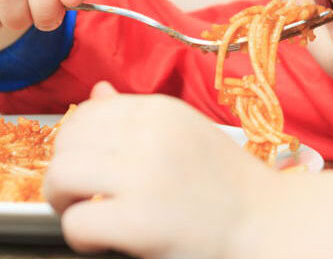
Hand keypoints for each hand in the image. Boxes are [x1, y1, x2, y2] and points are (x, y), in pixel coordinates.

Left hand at [45, 83, 277, 257]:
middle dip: (64, 174)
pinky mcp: (138, 222)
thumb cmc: (230, 187)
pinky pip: (76, 222)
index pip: (86, 113)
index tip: (92, 170)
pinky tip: (105, 241)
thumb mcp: (186, 135)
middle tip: (83, 198)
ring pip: (60, 177)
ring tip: (88, 216)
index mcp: (160, 110)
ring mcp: (143, 177)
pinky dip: (80, 237)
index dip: (77, 145)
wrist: (271, 226)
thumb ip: (137, 117)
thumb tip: (96, 92)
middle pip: (66, 144)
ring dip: (63, 202)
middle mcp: (149, 135)